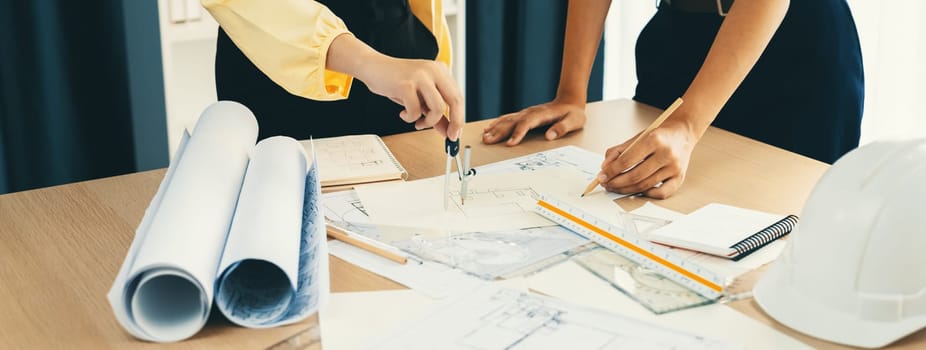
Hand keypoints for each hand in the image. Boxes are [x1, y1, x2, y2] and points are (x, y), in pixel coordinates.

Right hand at [328, 34, 463, 140]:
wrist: (373, 67)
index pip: (458, 97)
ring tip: (417, 122)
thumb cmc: (396, 81)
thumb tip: (447, 130)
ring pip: (437, 108)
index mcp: (440, 71)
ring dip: (428, 122)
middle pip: (455, 100)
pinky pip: (416, 110)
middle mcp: (434, 70)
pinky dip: (410, 118)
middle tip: (448, 136)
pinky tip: (403, 113)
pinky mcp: (406, 84)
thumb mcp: (419, 97)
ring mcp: (420, 76)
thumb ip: (434, 112)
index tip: (455, 133)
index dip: (459, 118)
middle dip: (454, 122)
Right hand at [482, 99, 585, 145]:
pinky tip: (489, 128)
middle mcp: (531, 113)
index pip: (527, 124)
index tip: (509, 143)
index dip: (517, 133)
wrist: (569, 101)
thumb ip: (562, 128)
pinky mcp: (524, 115)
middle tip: (487, 140)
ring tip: (485, 136)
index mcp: (542, 115)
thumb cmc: (572, 113)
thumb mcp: (574, 121)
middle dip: (499, 132)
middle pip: (512, 122)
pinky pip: (508, 118)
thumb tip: (549, 136)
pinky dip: (498, 123)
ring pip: (508, 120)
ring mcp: (526, 113)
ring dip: (495, 128)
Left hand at [598, 120, 698, 198]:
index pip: (627, 160)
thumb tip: (605, 168)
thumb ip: (618, 151)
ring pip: (645, 186)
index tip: (602, 175)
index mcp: (654, 139)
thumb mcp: (637, 138)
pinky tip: (637, 189)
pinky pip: (661, 193)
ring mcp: (674, 168)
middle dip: (616, 183)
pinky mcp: (680, 178)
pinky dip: (647, 194)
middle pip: (635, 176)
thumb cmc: (658, 136)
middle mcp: (666, 154)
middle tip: (606, 184)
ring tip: (616, 187)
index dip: (611, 171)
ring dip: (626, 189)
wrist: (682, 134)